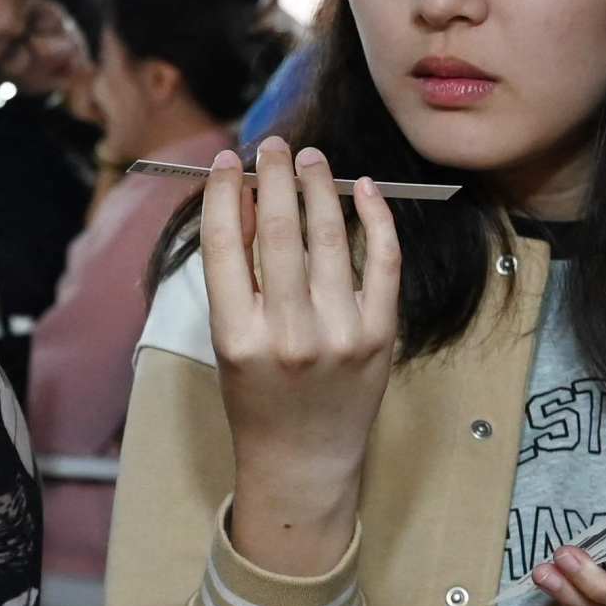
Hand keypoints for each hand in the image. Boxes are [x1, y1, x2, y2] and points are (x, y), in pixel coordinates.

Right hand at [201, 140, 400, 573]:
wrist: (304, 460)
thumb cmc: (256, 401)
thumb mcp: (228, 343)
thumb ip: (234, 279)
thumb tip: (246, 203)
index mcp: (237, 337)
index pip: (227, 244)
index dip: (226, 194)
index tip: (227, 162)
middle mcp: (288, 334)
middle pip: (280, 232)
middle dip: (274, 177)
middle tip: (272, 145)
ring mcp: (339, 334)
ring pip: (329, 239)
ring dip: (318, 187)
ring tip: (310, 159)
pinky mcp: (379, 335)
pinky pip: (379, 261)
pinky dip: (373, 219)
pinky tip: (361, 190)